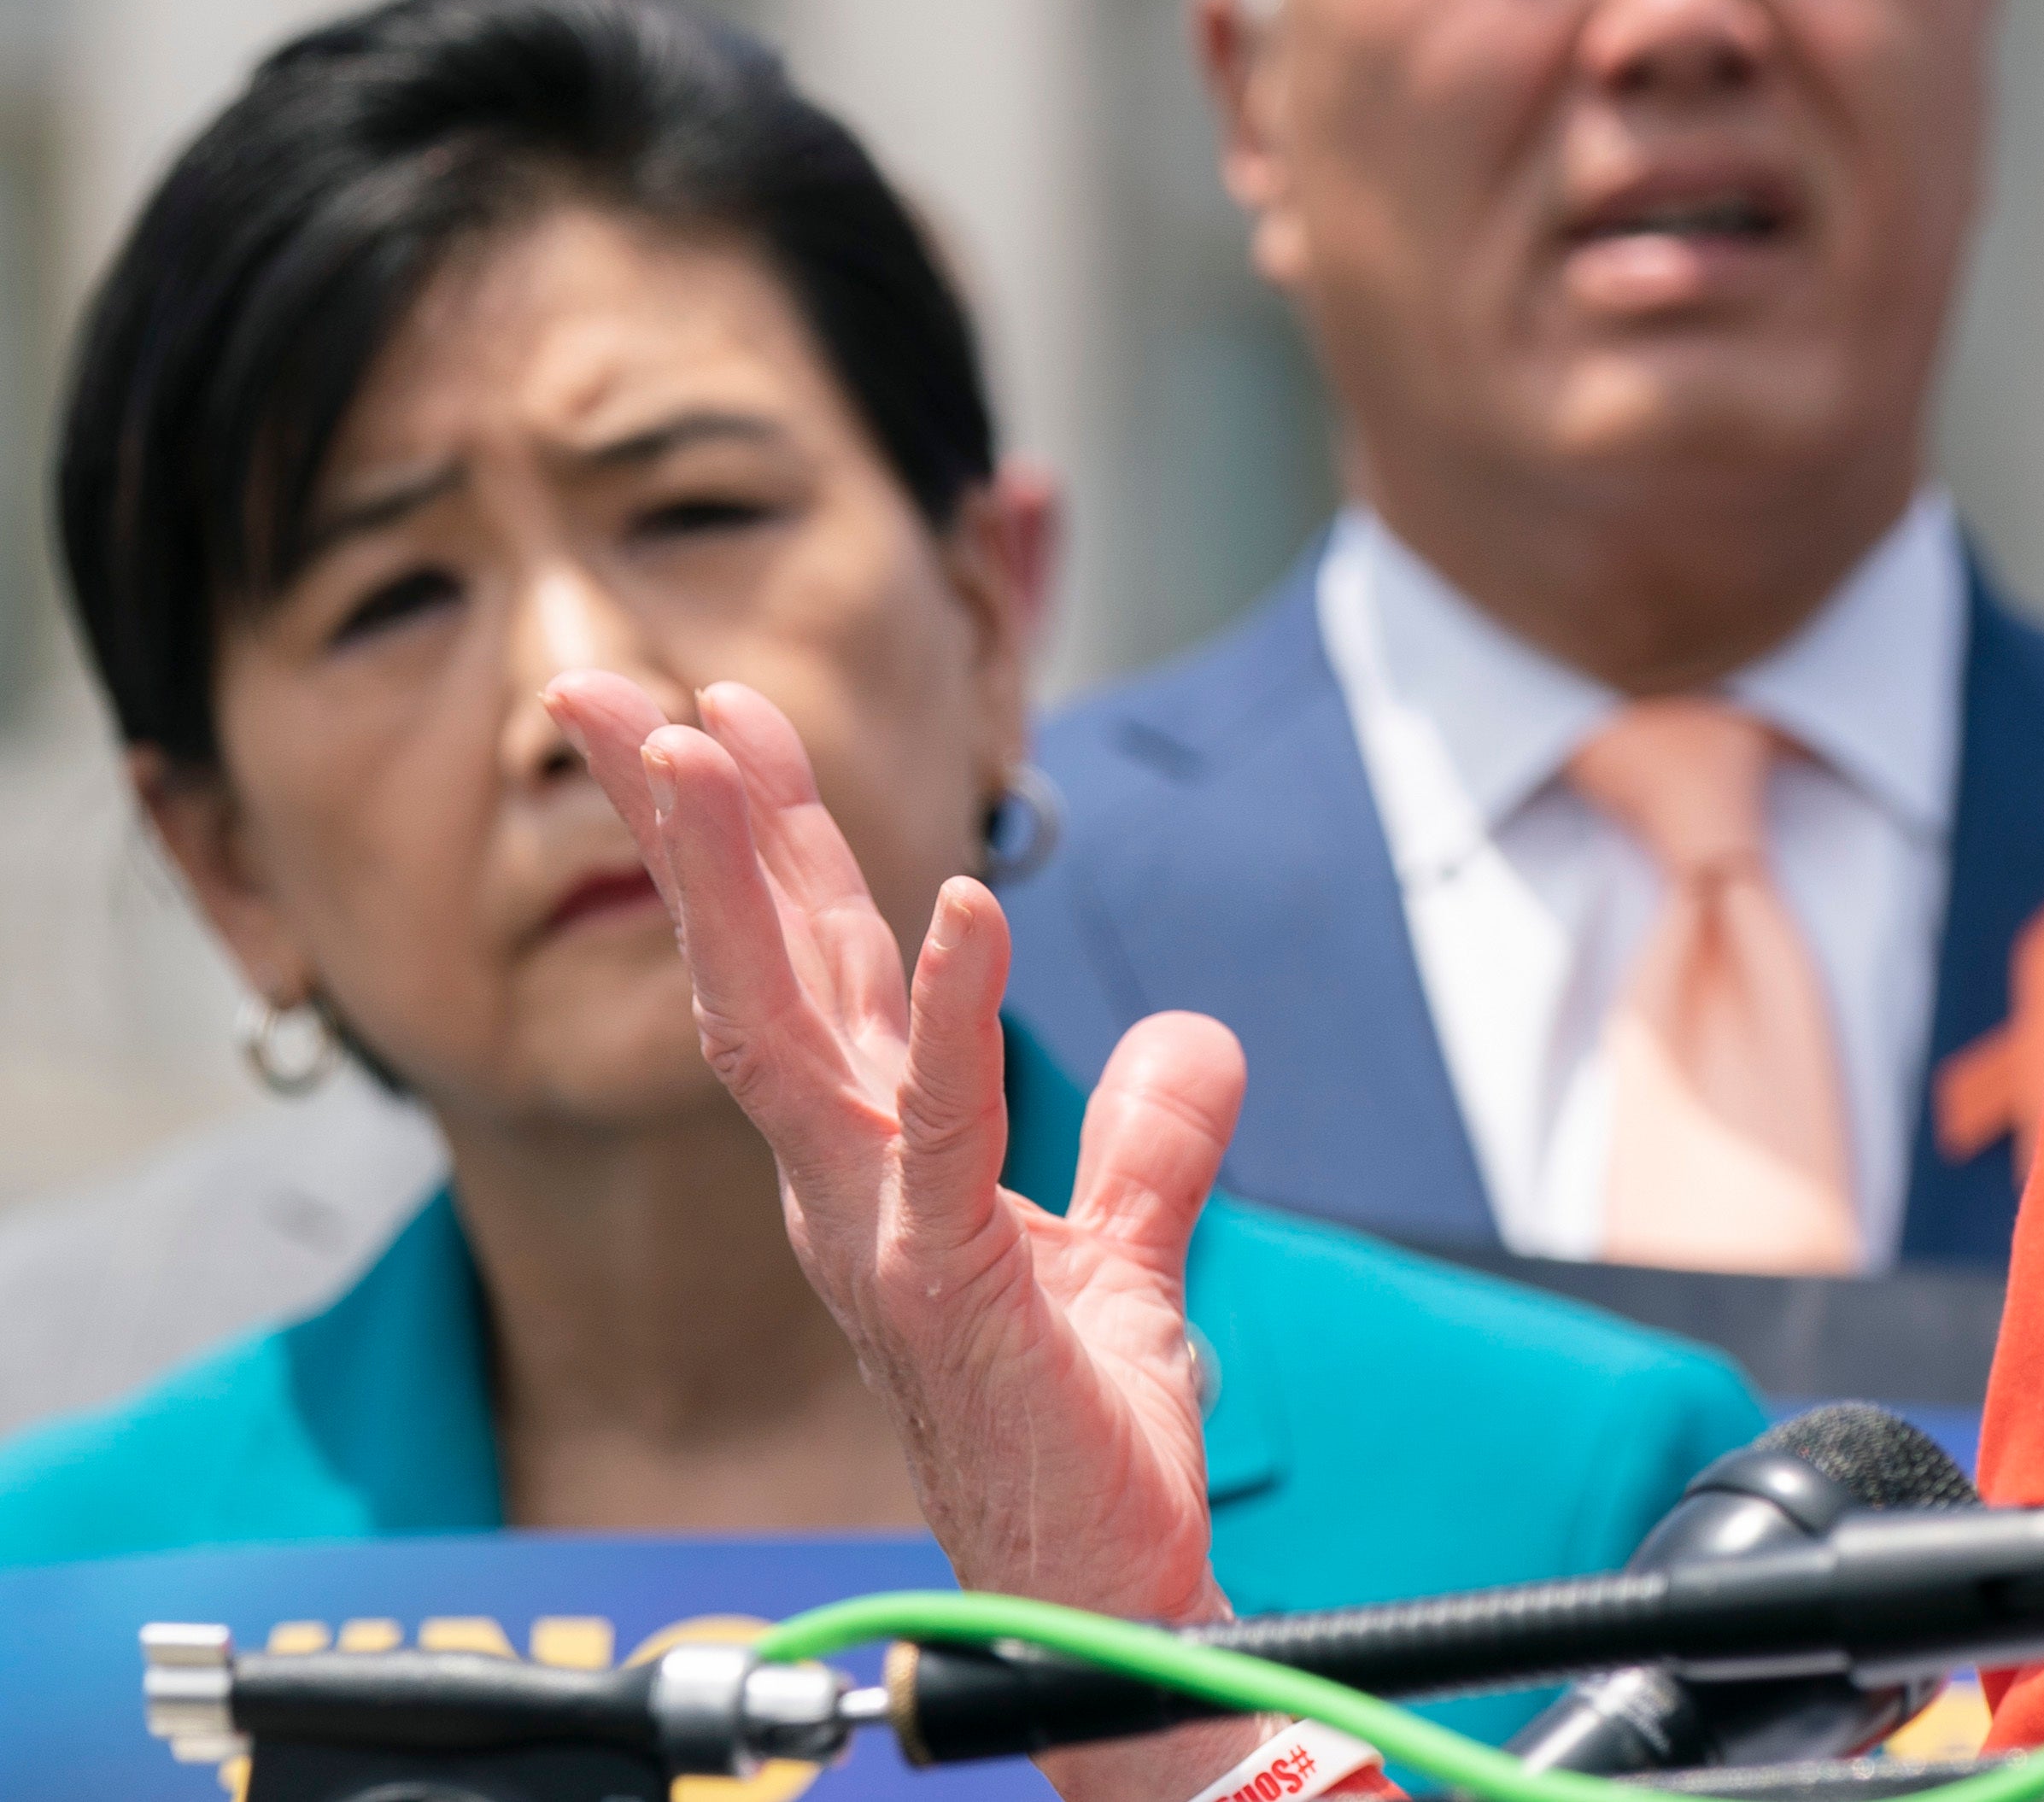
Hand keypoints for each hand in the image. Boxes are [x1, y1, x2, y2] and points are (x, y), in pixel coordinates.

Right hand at [549, 670, 1263, 1800]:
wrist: (1107, 1592)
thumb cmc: (1088, 1439)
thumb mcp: (1126, 1254)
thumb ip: (1150, 1141)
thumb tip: (1192, 1037)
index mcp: (877, 1160)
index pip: (814, 971)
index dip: (762, 845)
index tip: (717, 719)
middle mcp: (844, 1184)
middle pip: (750, 970)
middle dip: (678, 828)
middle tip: (609, 691)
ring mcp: (876, 1233)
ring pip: (784, 1027)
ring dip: (739, 881)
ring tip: (701, 745)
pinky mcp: (946, 1279)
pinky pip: (939, 1122)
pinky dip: (953, 1010)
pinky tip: (963, 906)